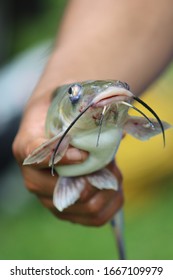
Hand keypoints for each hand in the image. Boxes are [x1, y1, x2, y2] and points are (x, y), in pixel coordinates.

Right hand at [13, 92, 123, 226]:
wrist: (54, 131)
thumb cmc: (61, 115)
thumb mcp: (64, 102)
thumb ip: (82, 107)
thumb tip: (119, 130)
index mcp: (27, 148)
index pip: (37, 157)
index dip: (62, 157)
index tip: (84, 154)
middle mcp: (33, 178)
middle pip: (64, 191)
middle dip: (96, 178)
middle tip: (110, 165)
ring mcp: (48, 198)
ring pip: (84, 206)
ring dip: (107, 191)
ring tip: (114, 174)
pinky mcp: (65, 210)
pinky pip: (93, 218)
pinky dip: (112, 205)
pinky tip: (115, 189)